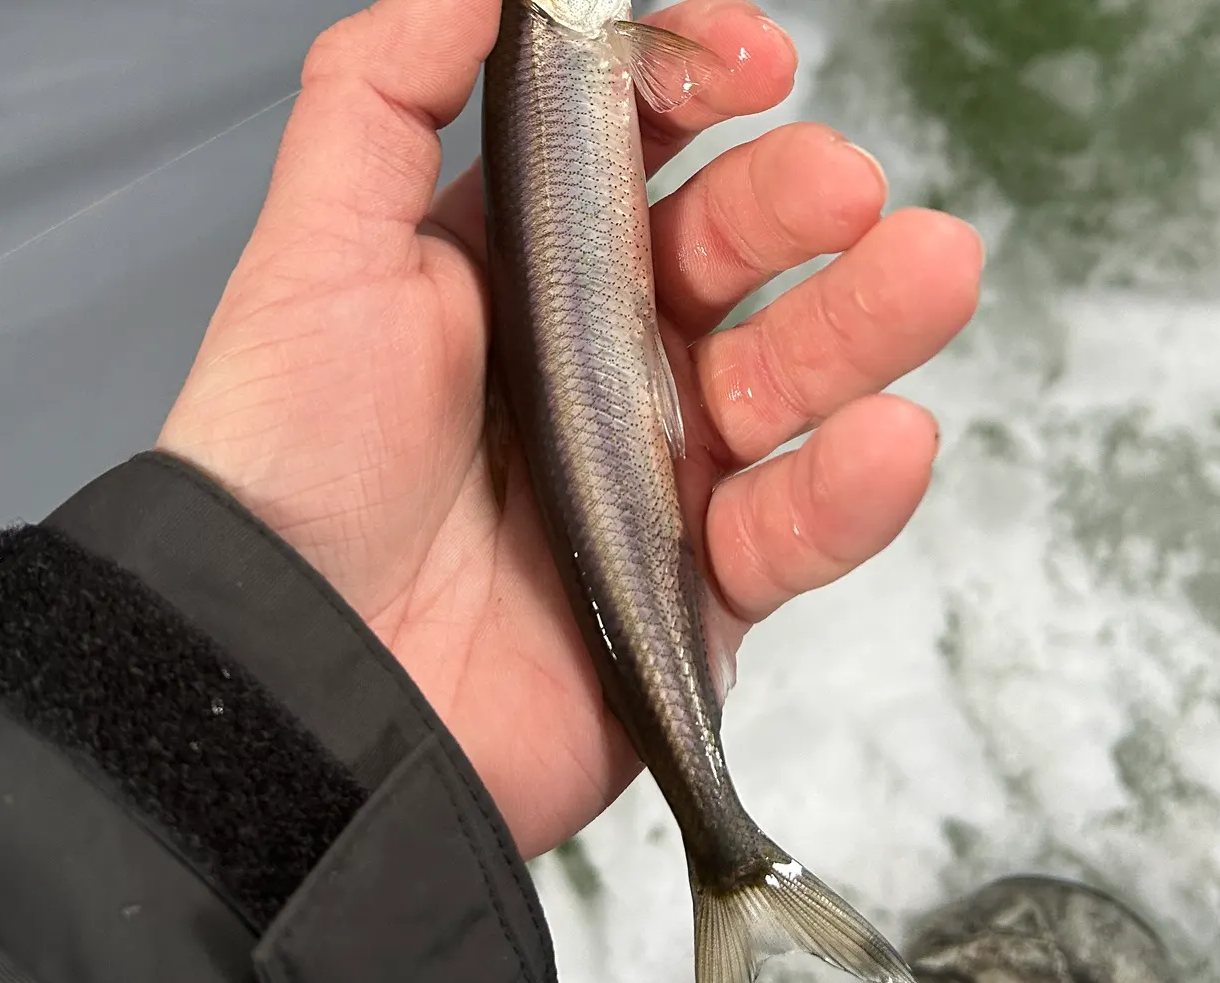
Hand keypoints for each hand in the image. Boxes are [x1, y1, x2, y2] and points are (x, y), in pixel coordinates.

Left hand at [157, 0, 981, 858]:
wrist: (296, 678)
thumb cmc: (290, 469)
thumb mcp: (313, 256)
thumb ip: (381, 96)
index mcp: (523, 279)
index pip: (644, 161)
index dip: (701, 98)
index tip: (750, 66)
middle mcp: (602, 371)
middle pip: (739, 264)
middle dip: (802, 207)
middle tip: (841, 188)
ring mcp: (659, 482)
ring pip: (796, 388)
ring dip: (869, 325)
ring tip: (928, 273)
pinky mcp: (696, 595)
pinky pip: (798, 534)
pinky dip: (852, 492)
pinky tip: (887, 438)